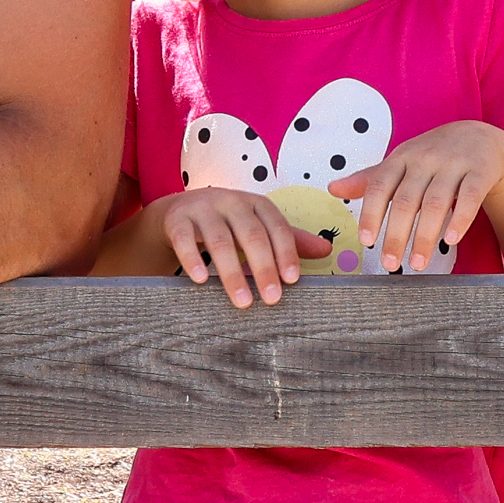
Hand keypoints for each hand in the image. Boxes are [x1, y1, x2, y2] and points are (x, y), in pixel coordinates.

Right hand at [150, 188, 318, 308]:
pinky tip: (202, 280)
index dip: (286, 252)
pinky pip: (184, 240)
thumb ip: (289, 240)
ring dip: (232, 273)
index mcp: (256, 203)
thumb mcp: (258, 226)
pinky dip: (192, 260)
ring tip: (242, 301)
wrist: (180, 210)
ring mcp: (202, 209)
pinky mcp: (177, 220)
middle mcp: (231, 201)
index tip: (293, 280)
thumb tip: (327, 250)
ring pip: (219, 241)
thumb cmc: (228, 222)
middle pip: (251, 235)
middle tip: (272, 298)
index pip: (276, 226)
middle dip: (264, 268)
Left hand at [334, 121, 503, 273]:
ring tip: (418, 263)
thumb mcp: (401, 162)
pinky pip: (470, 197)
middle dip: (397, 235)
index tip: (366, 241)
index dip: (371, 214)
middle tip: (390, 264)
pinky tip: (451, 240)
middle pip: (407, 200)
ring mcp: (454, 163)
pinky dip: (460, 219)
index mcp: (401, 157)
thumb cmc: (433, 156)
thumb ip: (370, 180)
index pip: (380, 186)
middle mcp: (425, 158)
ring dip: (426, 236)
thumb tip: (333, 189)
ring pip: (437, 202)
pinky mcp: (480, 171)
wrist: (480, 137)